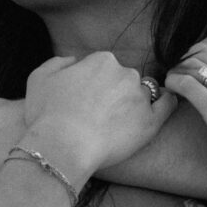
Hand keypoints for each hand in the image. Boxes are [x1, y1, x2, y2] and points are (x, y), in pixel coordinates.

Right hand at [22, 53, 176, 182]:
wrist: (63, 146)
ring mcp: (140, 97)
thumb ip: (59, 62)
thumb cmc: (47, 114)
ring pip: (143, 92)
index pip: (103, 66)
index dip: (94, 83)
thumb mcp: (39, 78)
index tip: (86, 99)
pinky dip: (166, 103)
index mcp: (101, 60)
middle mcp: (125, 73)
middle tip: (99, 114)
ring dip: (134, 102)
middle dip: (115, 92)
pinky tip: (160, 108)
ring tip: (119, 123)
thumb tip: (74, 61)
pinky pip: (167, 105)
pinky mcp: (151, 121)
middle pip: (124, 78)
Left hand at [165, 31, 206, 206]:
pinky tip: (173, 91)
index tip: (193, 61)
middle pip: (202, 50)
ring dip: (177, 70)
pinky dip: (174, 83)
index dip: (199, 47)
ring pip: (192, 65)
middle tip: (179, 72)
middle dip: (185, 58)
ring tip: (173, 82)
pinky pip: (188, 86)